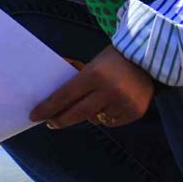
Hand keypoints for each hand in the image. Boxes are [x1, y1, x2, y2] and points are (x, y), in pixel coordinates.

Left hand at [30, 45, 153, 128]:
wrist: (148, 58)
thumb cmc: (113, 60)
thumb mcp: (92, 65)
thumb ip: (77, 83)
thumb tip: (55, 103)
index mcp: (94, 75)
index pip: (63, 96)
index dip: (47, 108)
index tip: (34, 116)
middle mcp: (108, 91)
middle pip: (76, 114)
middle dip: (60, 120)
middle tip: (51, 123)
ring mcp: (123, 103)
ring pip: (95, 119)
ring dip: (89, 114)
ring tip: (94, 102)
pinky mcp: (134, 112)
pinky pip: (111, 122)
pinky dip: (106, 116)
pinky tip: (110, 104)